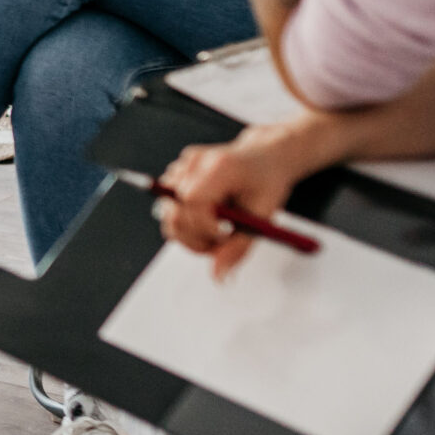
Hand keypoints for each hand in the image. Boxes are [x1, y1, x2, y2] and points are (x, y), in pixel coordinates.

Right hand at [155, 115, 346, 278]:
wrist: (265, 156)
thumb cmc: (267, 183)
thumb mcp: (263, 216)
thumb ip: (239, 248)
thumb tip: (218, 277)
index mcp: (220, 166)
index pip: (193, 200)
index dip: (205, 227)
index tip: (225, 237)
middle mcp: (194, 162)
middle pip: (174, 211)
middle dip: (194, 238)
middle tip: (219, 243)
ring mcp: (182, 165)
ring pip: (167, 213)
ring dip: (189, 233)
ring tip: (215, 232)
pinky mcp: (177, 171)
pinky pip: (170, 207)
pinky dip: (186, 222)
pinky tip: (208, 217)